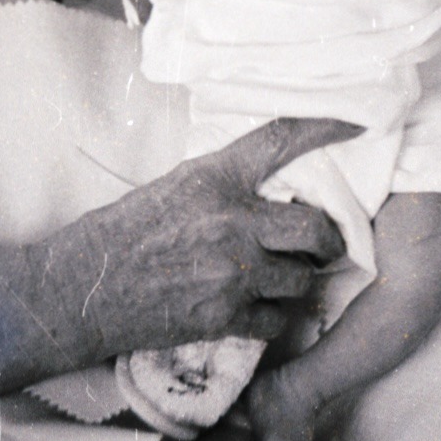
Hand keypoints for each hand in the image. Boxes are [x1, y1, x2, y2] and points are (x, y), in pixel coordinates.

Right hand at [36, 118, 353, 360]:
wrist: (81, 289)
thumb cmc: (122, 232)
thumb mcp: (174, 185)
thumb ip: (224, 182)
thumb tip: (266, 185)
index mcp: (216, 178)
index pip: (283, 139)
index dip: (328, 127)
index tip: (359, 121)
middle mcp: (233, 222)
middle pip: (317, 228)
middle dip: (327, 240)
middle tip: (321, 245)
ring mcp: (232, 272)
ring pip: (300, 278)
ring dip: (295, 280)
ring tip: (277, 278)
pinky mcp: (223, 317)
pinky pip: (275, 319)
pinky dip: (270, 317)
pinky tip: (251, 309)